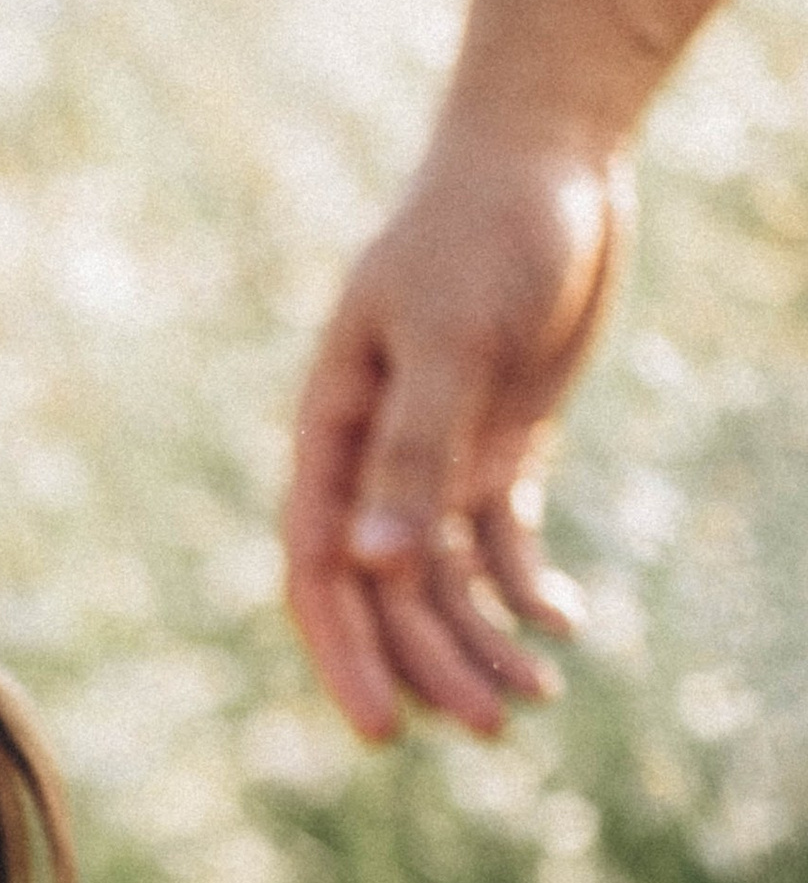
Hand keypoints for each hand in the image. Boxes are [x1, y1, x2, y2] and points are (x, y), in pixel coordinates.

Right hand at [283, 123, 632, 738]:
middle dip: (432, 664)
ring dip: (481, 641)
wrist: (547, 154)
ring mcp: (433, 457)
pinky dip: (524, 587)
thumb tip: (375, 568)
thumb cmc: (481, 232)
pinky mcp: (495, 444)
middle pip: (387, 594)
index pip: (321, 574)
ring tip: (534, 698)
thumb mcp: (449, 339)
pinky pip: (499, 540)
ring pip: (445, 580)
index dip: (346, 655)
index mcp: (332, 439)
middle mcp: (372, 463)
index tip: (383, 728)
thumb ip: (413, 453)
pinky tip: (561, 625)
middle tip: (493, 727)